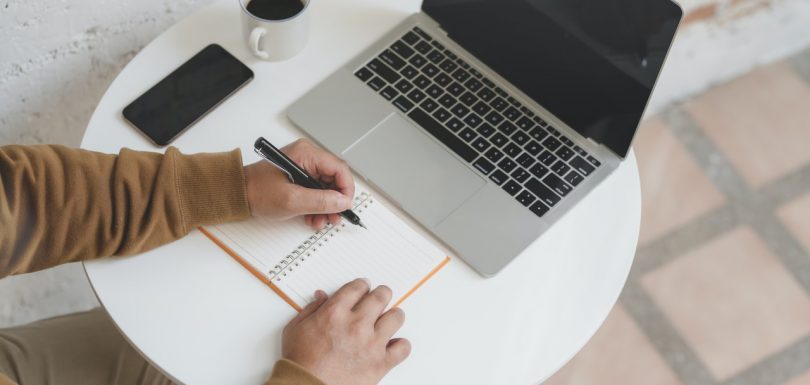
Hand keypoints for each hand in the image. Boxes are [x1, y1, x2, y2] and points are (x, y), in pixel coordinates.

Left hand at [243, 138, 354, 228]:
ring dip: (326, 206)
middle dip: (335, 201)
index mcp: (306, 154)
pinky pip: (316, 190)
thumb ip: (321, 201)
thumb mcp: (292, 200)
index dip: (346, 188)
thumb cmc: (257, 191)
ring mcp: (303, 166)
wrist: (238, 194)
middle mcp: (307, 156)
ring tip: (320, 220)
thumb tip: (343, 202)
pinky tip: (312, 217)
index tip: (345, 205)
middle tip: (334, 217)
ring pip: (327, 186)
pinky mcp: (299, 176)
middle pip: (334, 178)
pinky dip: (317, 205)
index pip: (339, 168)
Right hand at [281, 279, 410, 384]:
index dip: (362, 285)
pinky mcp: (380, 363)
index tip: (364, 287)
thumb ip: (311, 309)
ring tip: (389, 319)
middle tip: (380, 297)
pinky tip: (393, 345)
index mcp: (335, 313)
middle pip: (380, 297)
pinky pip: (403, 347)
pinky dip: (401, 345)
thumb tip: (322, 296)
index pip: (357, 287)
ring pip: (396, 317)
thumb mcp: (295, 328)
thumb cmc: (299, 362)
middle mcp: (356, 324)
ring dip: (393, 315)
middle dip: (381, 294)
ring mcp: (371, 344)